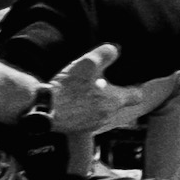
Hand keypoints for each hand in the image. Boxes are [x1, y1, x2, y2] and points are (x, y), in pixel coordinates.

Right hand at [47, 44, 164, 135]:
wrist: (43, 110)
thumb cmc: (66, 89)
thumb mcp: (86, 64)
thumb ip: (104, 55)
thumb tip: (114, 50)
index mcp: (113, 101)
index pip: (136, 96)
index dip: (135, 87)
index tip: (132, 82)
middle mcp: (106, 116)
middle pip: (116, 103)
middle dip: (110, 92)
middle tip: (100, 80)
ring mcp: (92, 124)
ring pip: (101, 110)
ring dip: (96, 101)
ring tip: (83, 89)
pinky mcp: (78, 129)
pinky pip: (87, 117)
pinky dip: (84, 109)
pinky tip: (72, 100)